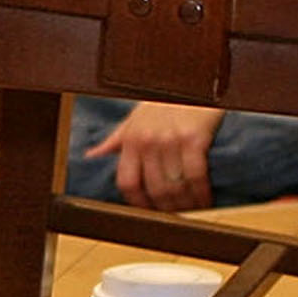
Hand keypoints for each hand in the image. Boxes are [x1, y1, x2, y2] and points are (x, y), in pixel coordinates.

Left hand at [103, 101, 224, 212]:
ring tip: (192, 210)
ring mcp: (170, 141)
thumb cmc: (163, 102)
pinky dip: (201, 192)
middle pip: (154, 189)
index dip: (138, 203)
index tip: (149, 211)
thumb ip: (114, 141)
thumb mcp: (133, 119)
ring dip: (185, 204)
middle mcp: (148, 142)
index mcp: (130, 140)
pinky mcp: (193, 139)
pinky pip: (196, 176)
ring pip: (175, 186)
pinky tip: (205, 199)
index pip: (127, 182)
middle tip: (177, 215)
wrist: (190, 81)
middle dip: (167, 208)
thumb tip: (92, 155)